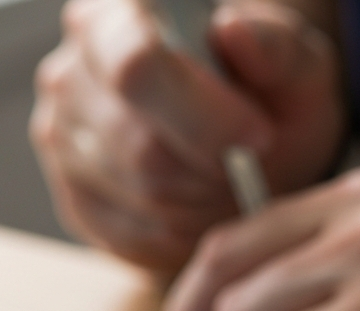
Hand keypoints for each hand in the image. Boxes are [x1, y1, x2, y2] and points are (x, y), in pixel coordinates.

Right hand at [30, 0, 344, 271]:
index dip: (202, 117)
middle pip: (142, 150)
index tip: (259, 136)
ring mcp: (62, 140)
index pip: (138, 69)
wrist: (244, 134)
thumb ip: (276, 47)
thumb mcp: (296, 65)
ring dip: (205, 206)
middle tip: (250, 165)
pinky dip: (185, 237)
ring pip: (143, 200)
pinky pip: (136, 239)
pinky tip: (206, 208)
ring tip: (230, 182)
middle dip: (213, 172)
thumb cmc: (268, 92)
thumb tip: (232, 30)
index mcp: (116, 14)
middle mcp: (71, 73)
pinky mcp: (75, 200)